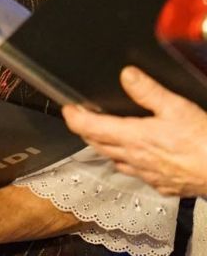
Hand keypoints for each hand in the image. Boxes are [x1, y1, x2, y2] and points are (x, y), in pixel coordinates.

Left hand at [63, 66, 206, 196]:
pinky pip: (136, 174)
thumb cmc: (205, 143)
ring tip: (102, 136)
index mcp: (134, 137)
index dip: (74, 118)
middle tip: (81, 120)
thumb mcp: (177, 108)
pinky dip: (128, 163)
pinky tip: (134, 159)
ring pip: (115, 160)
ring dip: (104, 147)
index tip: (67, 110)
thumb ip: (149, 91)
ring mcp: (148, 174)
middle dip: (86, 131)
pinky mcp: (162, 185)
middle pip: (98, 145)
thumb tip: (127, 75)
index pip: (91, 129)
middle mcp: (135, 158)